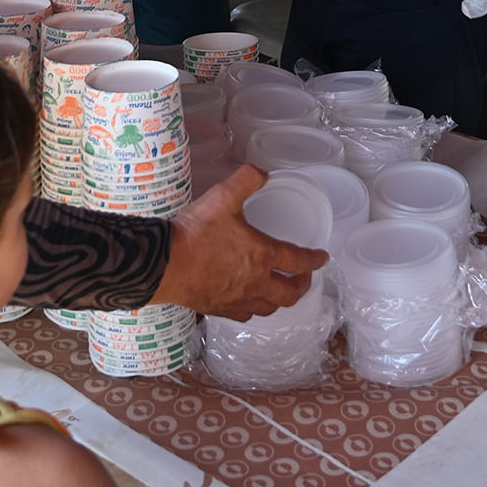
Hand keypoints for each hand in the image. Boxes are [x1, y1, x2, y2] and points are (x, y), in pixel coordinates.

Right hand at [153, 165, 327, 319]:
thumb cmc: (195, 232)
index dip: (315, 259)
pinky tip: (249, 302)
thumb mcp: (223, 197)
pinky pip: (245, 315)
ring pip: (269, 307)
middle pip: (290, 293)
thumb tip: (262, 172)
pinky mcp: (219, 309)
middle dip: (303, 285)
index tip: (322, 257)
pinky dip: (254, 308)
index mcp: (263, 255)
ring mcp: (238, 299)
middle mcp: (256, 282)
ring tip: (280, 291)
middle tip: (304, 277)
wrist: (164, 264)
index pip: (298, 260)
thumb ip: (247, 180)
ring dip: (280, 299)